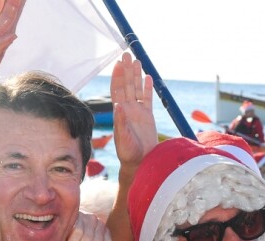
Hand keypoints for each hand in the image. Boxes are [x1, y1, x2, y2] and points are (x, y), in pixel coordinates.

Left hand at [111, 53, 156, 173]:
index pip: (117, 91)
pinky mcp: (148, 116)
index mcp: (120, 113)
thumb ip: (121, 122)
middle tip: (126, 54)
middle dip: (126, 70)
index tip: (118, 64)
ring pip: (137, 89)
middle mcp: (128, 110)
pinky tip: (148, 77)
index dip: (117, 77)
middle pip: (127, 86)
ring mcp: (138, 112)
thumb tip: (118, 106)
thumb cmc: (128, 153)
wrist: (141, 162)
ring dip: (136, 75)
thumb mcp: (123, 138)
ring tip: (137, 60)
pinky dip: (147, 88)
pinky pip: (147, 99)